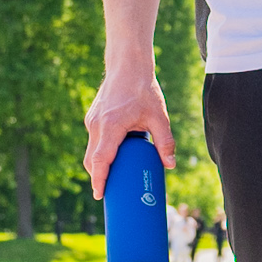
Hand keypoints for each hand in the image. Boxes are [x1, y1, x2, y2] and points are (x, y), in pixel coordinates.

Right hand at [83, 68, 174, 196]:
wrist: (127, 66)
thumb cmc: (144, 90)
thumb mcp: (159, 116)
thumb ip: (165, 141)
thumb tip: (170, 165)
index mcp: (111, 126)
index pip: (101, 159)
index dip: (99, 179)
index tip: (100, 195)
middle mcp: (97, 125)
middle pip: (92, 159)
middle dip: (98, 177)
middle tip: (110, 193)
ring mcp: (92, 121)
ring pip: (91, 151)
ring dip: (100, 165)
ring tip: (113, 178)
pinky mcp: (93, 118)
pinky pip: (94, 141)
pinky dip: (101, 152)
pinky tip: (115, 158)